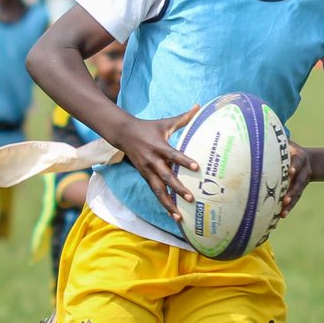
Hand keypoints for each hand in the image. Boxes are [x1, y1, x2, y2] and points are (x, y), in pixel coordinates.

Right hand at [116, 105, 200, 223]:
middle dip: (178, 188)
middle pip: (166, 177)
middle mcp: (152, 161)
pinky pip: (156, 192)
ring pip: (158, 190)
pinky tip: (174, 214)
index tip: (197, 167)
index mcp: (159, 147)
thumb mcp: (165, 122)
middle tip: (191, 198)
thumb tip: (200, 106)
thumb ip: (183, 117)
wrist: (123, 134)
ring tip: (179, 216)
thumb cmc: (148, 127)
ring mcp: (147, 171)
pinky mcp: (145, 177)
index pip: (173, 155)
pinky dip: (164, 203)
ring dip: (168, 204)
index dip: (184, 161)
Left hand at [280, 141, 313, 217]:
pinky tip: (279, 217)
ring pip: (296, 194)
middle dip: (292, 191)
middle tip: (285, 199)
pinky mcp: (297, 191)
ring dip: (290, 203)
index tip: (291, 171)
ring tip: (283, 212)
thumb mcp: (287, 141)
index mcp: (299, 158)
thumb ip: (275, 135)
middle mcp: (302, 172)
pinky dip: (287, 208)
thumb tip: (256, 121)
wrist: (314, 161)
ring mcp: (301, 183)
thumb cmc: (292, 149)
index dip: (294, 166)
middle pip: (299, 183)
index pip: (298, 162)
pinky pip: (293, 201)